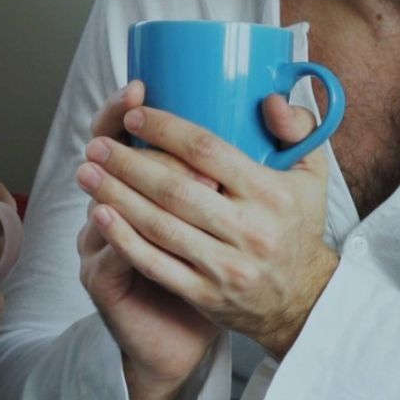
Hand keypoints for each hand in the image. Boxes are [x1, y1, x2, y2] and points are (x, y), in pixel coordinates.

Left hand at [77, 92, 337, 358]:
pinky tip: (99, 217)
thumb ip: (297, 129)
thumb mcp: (312, 174)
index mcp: (271, 194)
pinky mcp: (206, 294)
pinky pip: (156, 265)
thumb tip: (268, 98)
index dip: (165, 130)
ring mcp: (226, 266)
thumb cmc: (298, 226)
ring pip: (159, 226)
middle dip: (127, 164)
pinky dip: (124, 239)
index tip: (134, 115)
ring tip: (87, 173)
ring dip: (116, 197)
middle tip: (96, 146)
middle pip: (174, 189)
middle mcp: (249, 230)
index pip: (208, 151)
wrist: (304, 301)